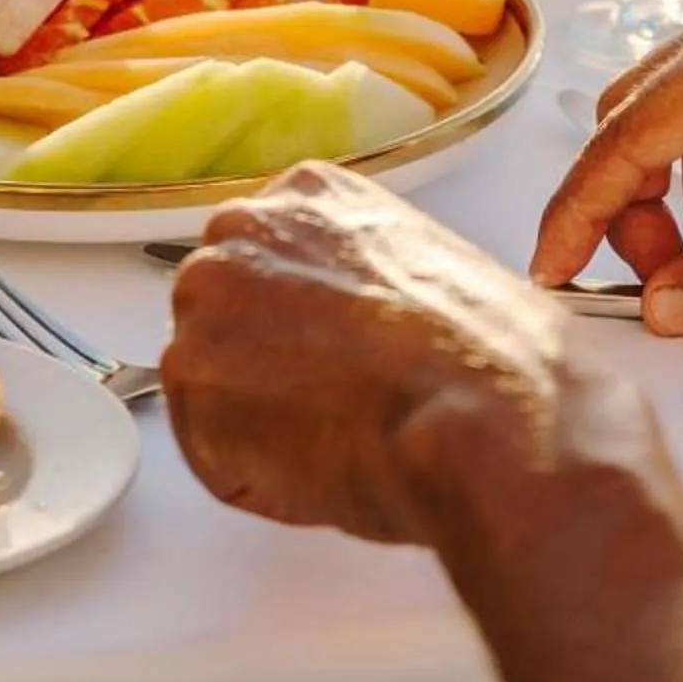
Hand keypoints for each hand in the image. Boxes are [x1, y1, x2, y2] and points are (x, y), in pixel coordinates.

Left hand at [162, 162, 583, 547]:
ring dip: (266, 435)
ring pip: (215, 393)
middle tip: (341, 414)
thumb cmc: (495, 362)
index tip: (344, 362)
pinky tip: (326, 472)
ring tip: (345, 442)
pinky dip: (262, 484)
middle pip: (228, 322)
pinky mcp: (187, 374)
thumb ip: (372, 281)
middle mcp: (243, 229)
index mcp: (310, 196)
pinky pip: (214, 456)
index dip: (309, 334)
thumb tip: (371, 330)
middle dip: (270, 377)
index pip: (272, 270)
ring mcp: (205, 297)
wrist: (489, 417)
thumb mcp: (439, 273)